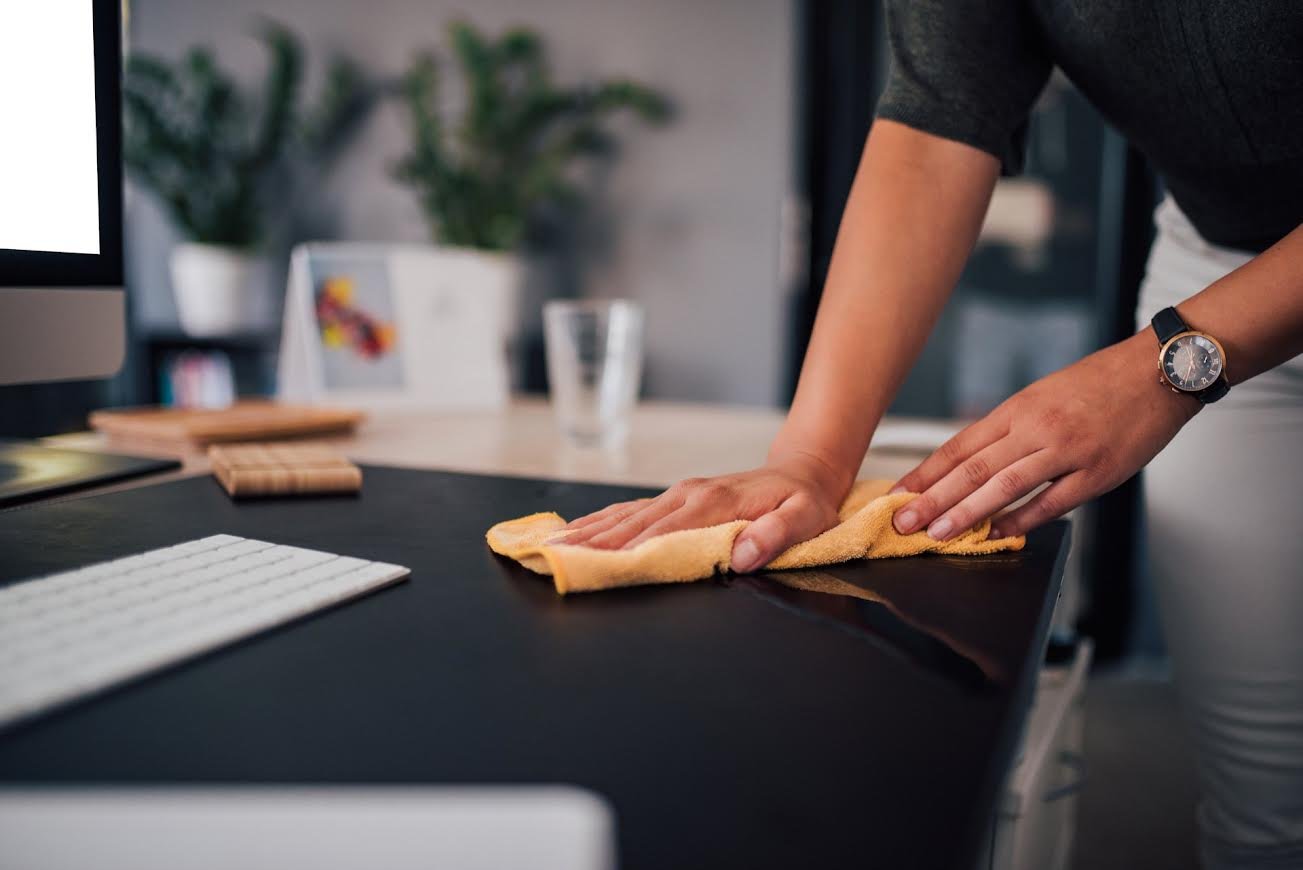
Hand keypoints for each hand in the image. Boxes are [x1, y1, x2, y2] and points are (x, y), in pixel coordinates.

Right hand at [557, 453, 847, 572]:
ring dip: (587, 532)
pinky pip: (632, 511)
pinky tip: (577, 530)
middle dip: (591, 544)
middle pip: (631, 525)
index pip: (663, 534)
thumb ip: (777, 536)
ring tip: (551, 546)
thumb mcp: (806, 519)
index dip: (627, 552)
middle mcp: (688, 495)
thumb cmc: (805, 501)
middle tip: (553, 560)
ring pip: (625, 516)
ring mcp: (679, 495)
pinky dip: (601, 521)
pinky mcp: (677, 498)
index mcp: (714, 504)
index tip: (592, 566)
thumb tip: (743, 556)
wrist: (802, 470)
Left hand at [891, 332, 1199, 539]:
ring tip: (937, 534)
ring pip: (1005, 485)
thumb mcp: (1043, 395)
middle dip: (932, 498)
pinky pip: (1052, 502)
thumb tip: (972, 464)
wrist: (1158, 370)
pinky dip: (1022, 521)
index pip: (959, 445)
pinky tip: (998, 535)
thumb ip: (1010, 429)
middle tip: (902, 522)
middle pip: (973, 468)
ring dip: (967, 513)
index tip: (897, 494)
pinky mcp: (1098, 472)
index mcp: (1017, 408)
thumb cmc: (1100, 383)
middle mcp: (1035, 428)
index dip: (925, 473)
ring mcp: (1066, 451)